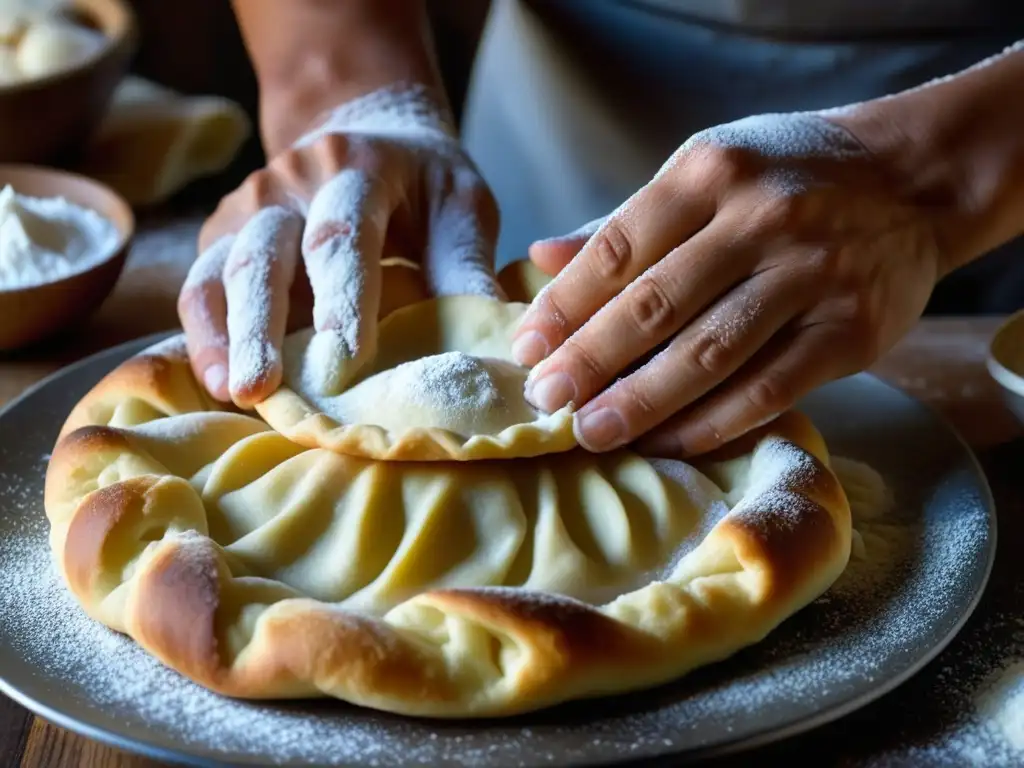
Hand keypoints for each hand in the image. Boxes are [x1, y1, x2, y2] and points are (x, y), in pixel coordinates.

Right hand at [178, 83, 501, 407]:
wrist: (366, 133)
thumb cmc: (423, 185)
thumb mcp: (461, 209)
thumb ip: (467, 267)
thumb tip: (495, 340)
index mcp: (356, 169)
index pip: (344, 235)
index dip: (343, 298)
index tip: (345, 360)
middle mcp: (289, 183)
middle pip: (264, 254)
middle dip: (260, 325)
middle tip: (260, 388)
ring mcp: (247, 207)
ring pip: (218, 271)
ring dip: (221, 335)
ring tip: (232, 393)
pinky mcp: (223, 236)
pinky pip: (202, 287)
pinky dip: (205, 335)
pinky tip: (217, 381)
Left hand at [511, 112, 943, 457]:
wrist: (914, 179)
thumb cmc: (787, 175)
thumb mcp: (706, 171)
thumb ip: (626, 223)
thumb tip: (540, 259)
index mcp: (710, 172)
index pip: (618, 249)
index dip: (564, 306)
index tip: (524, 349)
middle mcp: (760, 218)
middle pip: (655, 305)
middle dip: (590, 360)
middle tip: (545, 401)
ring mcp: (811, 275)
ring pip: (708, 354)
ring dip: (642, 402)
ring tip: (591, 433)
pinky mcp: (850, 331)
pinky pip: (767, 390)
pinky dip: (711, 423)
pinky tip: (666, 443)